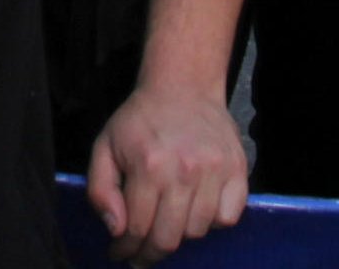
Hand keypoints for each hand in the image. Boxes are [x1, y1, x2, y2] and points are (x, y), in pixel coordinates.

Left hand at [85, 84, 247, 263]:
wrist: (183, 87)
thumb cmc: (140, 120)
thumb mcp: (105, 147)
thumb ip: (100, 191)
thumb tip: (116, 230)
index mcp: (149, 165)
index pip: (137, 228)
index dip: (126, 249)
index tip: (121, 254)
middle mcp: (185, 170)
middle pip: (169, 238)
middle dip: (150, 254)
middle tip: (141, 255)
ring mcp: (215, 171)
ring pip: (198, 231)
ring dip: (179, 236)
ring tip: (166, 223)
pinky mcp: (238, 170)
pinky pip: (228, 218)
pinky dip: (212, 222)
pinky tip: (196, 210)